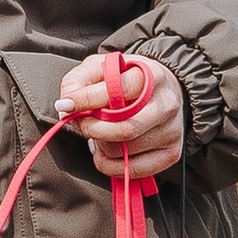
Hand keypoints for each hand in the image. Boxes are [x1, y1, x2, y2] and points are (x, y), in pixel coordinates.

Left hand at [54, 49, 183, 180]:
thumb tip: (66, 106)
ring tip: (101, 133)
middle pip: (123, 129)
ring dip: (101, 146)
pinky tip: (110, 150)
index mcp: (151, 76)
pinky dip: (111, 165)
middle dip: (92, 129)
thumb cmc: (127, 78)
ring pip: (123, 152)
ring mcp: (171, 130)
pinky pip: (133, 170)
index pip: (116, 92)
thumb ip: (78, 81)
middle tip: (83, 124)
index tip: (67, 105)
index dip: (85, 100)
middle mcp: (166, 104)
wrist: (163, 88)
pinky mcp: (171, 153)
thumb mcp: (100, 67)